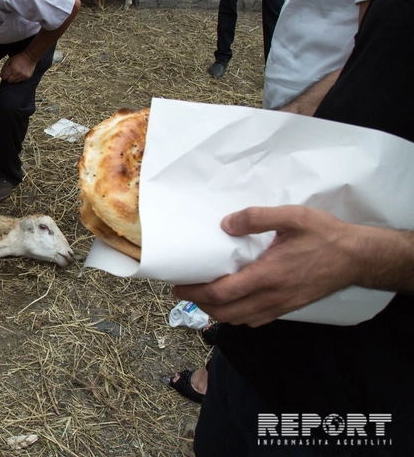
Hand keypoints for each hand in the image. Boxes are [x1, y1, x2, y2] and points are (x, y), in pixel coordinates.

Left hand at [0, 52, 35, 83]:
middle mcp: (17, 73)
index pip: (4, 77)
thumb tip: (0, 76)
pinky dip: (19, 78)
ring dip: (13, 79)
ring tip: (16, 73)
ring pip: (14, 82)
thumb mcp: (9, 60)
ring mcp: (22, 76)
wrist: (30, 57)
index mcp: (11, 68)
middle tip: (10, 74)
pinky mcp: (27, 77)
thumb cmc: (18, 58)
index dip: (3, 76)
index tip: (5, 75)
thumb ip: (4, 68)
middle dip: (8, 78)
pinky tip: (20, 74)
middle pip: (9, 81)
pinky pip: (20, 81)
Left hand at [173, 205, 364, 326]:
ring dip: (216, 312)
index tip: (178, 286)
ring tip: (204, 296)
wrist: (358, 258)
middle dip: (199, 305)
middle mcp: (271, 296)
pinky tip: (233, 302)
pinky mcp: (288, 308)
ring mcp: (280, 306)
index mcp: (268, 275)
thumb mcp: (292, 216)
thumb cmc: (325, 235)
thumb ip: (256, 218)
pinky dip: (237, 316)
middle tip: (184, 291)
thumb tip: (226, 224)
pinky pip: (256, 320)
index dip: (195, 293)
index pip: (222, 293)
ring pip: (238, 319)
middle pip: (224, 312)